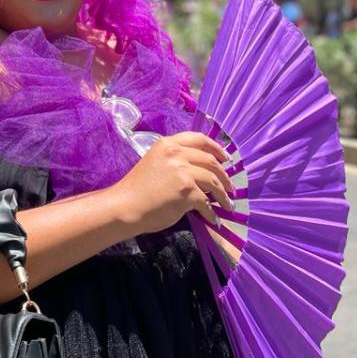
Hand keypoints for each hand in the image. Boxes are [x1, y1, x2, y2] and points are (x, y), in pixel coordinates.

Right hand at [111, 131, 234, 234]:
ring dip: (223, 195)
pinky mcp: (186, 190)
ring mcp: (182, 171)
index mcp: (168, 144)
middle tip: (230, 187)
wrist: (125, 205)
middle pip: (210, 160)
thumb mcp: (156, 162)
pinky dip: (211, 212)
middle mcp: (176, 153)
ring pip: (213, 181)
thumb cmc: (137, 188)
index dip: (217, 148)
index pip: (199, 139)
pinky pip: (206, 202)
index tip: (227, 158)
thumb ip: (175, 160)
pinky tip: (213, 219)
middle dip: (224, 175)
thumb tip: (200, 172)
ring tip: (227, 205)